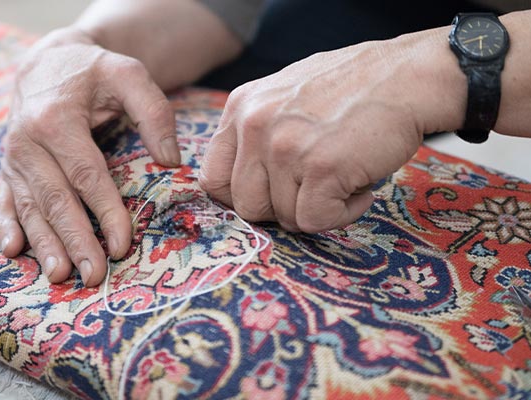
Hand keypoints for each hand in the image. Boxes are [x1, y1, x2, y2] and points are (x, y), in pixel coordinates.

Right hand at [0, 28, 179, 285]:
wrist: (46, 64)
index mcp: (56, 119)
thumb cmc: (93, 72)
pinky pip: (3, 201)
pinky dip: (4, 226)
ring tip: (59, 275)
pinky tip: (10, 250)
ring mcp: (12, 158)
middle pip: (55, 198)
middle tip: (94, 275)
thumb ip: (154, 112)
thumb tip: (170, 161)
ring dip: (44, 244)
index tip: (124, 245)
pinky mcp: (7, 170)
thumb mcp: (128, 74)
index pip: (86, 175)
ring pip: (29, 207)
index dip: (106, 212)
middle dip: (76, 240)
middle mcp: (26, 142)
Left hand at [199, 29, 465, 232]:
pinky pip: (315, 221)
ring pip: (283, 218)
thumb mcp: (285, 97)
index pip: (213, 179)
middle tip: (316, 188)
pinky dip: (343, 214)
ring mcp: (285, 146)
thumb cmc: (353, 90)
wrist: (410, 76)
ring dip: (318, 208)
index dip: (243, 198)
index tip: (273, 195)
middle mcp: (254, 124)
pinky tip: (360, 186)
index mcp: (240, 108)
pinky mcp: (320, 168)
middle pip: (246, 207)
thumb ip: (255, 135)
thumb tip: (240, 189)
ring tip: (344, 175)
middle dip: (282, 208)